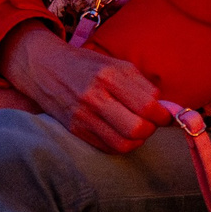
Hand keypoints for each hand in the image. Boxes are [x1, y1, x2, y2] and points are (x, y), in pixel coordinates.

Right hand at [0, 22, 171, 153]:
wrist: (44, 67)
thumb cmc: (86, 64)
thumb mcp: (116, 63)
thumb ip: (142, 84)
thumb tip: (166, 108)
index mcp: (110, 75)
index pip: (148, 106)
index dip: (163, 115)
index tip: (164, 115)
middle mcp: (96, 96)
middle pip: (137, 129)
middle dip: (151, 129)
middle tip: (150, 122)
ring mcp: (84, 116)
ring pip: (124, 144)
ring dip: (137, 140)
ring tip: (137, 128)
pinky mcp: (76, 130)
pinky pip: (108, 148)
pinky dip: (121, 144)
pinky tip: (121, 133)